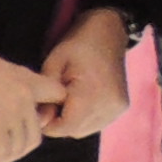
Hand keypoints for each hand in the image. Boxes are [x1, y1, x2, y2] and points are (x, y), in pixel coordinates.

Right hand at [0, 51, 63, 161]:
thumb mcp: (4, 70)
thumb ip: (16, 88)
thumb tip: (12, 111)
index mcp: (32, 82)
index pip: (59, 97)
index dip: (49, 115)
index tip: (26, 128)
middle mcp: (28, 100)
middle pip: (35, 136)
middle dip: (18, 150)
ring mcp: (14, 115)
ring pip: (18, 149)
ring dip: (1, 161)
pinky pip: (1, 153)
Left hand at [40, 8, 133, 140]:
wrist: (109, 31)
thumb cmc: (78, 44)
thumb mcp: (54, 63)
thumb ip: (45, 96)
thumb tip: (40, 123)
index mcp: (92, 93)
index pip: (65, 127)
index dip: (48, 122)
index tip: (42, 106)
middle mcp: (110, 105)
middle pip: (74, 131)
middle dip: (60, 120)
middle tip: (54, 98)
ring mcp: (118, 107)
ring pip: (85, 129)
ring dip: (73, 119)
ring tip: (68, 96)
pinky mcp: (121, 107)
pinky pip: (96, 123)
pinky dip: (85, 116)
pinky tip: (81, 98)